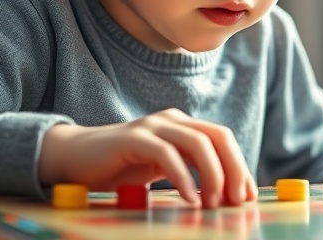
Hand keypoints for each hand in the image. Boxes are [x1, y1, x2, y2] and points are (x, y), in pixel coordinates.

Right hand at [38, 108, 257, 207]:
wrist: (74, 158)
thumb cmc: (122, 167)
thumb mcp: (164, 168)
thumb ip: (191, 172)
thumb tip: (225, 195)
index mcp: (184, 125)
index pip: (223, 138)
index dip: (240, 166)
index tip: (248, 196)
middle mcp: (173, 120)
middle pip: (218, 137)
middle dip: (235, 169)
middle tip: (238, 201)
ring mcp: (153, 126)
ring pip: (198, 142)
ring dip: (213, 175)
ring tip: (215, 203)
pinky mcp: (134, 138)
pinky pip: (167, 154)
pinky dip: (183, 177)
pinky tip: (189, 198)